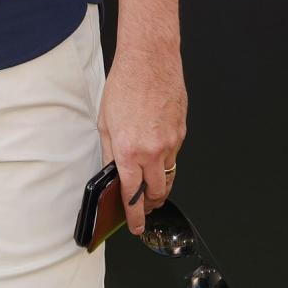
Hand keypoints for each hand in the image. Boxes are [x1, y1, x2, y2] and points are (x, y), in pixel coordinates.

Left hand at [98, 44, 186, 235]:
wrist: (150, 61)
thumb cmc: (125, 85)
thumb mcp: (105, 122)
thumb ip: (110, 152)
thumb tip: (112, 173)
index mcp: (128, 150)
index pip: (132, 195)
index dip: (133, 215)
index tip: (134, 226)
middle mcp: (152, 150)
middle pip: (156, 192)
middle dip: (149, 205)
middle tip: (142, 208)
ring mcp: (171, 142)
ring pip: (168, 176)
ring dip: (159, 185)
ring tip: (149, 188)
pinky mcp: (182, 133)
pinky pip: (175, 155)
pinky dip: (166, 160)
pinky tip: (156, 152)